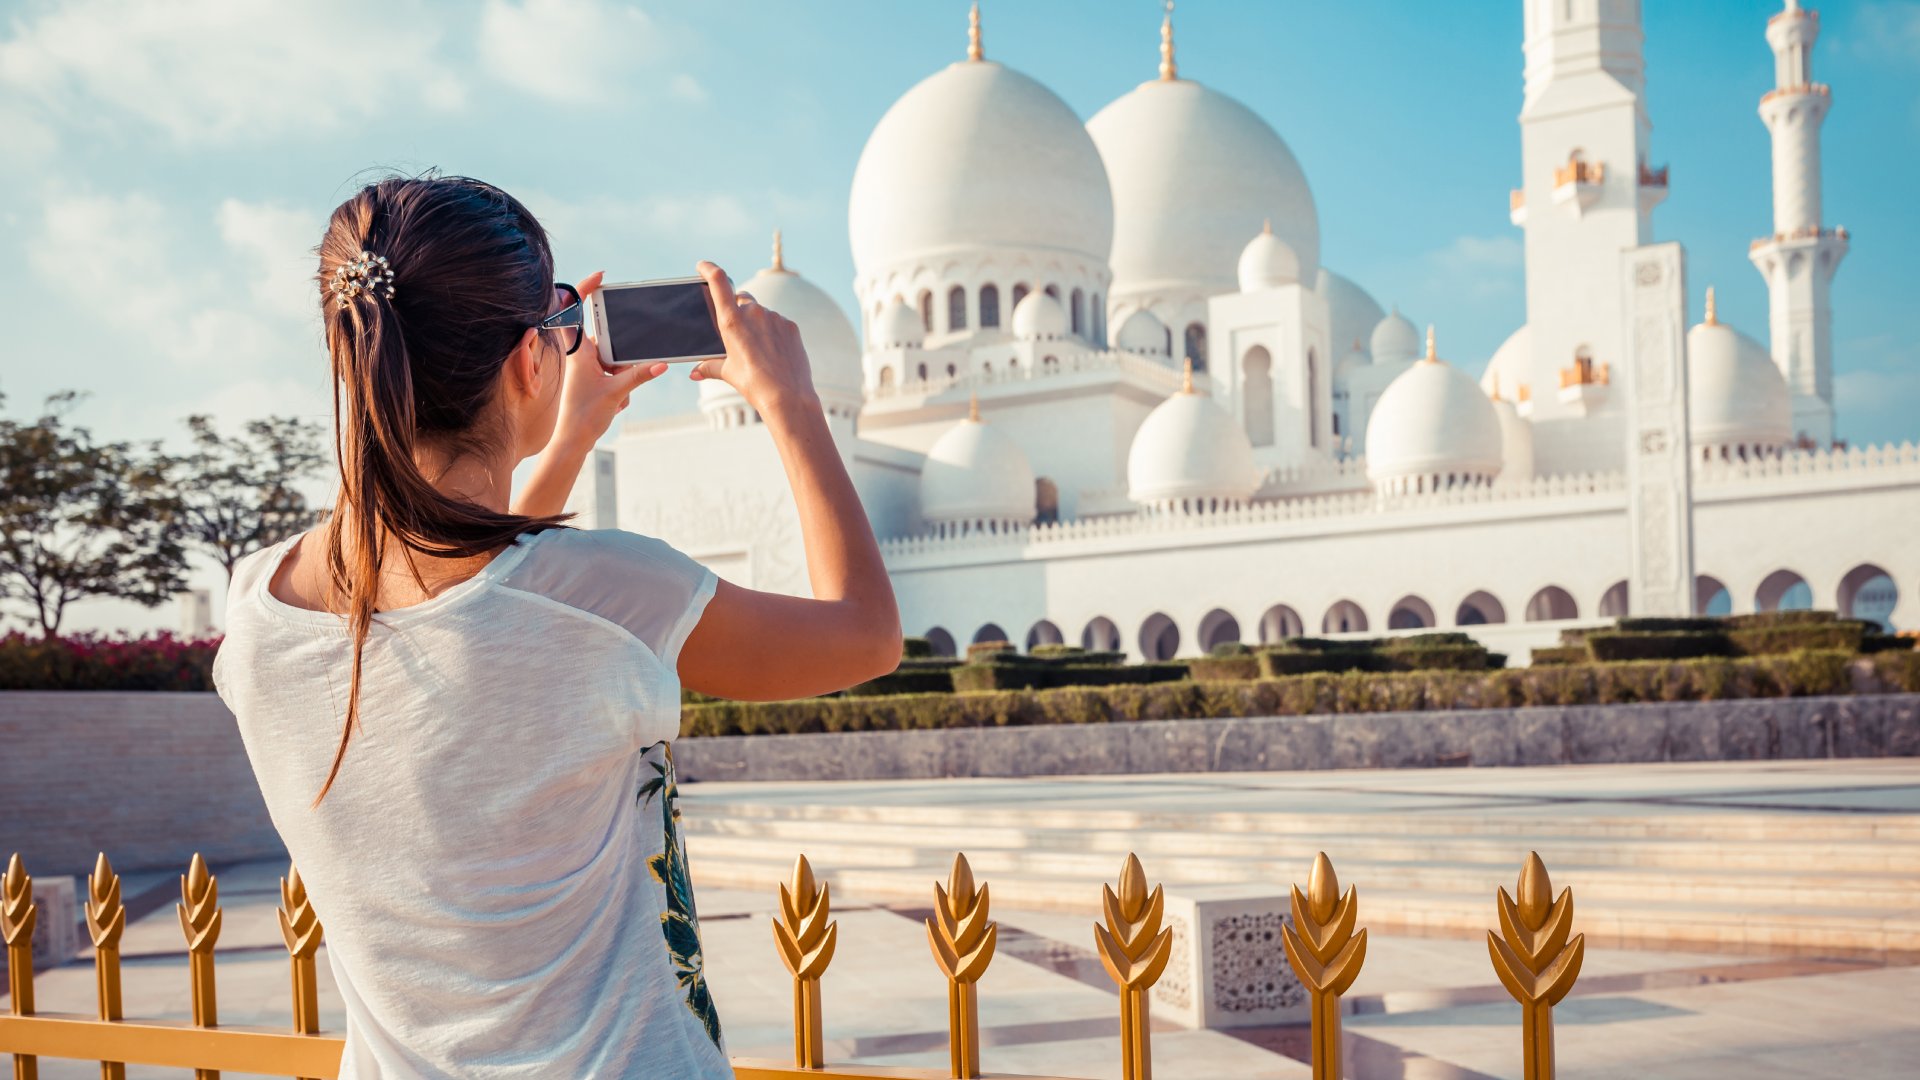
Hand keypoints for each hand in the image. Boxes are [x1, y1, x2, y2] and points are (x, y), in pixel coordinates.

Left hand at [551, 271, 667, 449]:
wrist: (574, 441)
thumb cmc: (583, 417)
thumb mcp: (616, 393)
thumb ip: (640, 375)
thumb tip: (661, 363)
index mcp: (578, 350)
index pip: (574, 311)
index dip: (585, 289)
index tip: (601, 277)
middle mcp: (581, 354)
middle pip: (608, 338)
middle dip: (622, 358)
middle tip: (617, 377)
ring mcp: (588, 365)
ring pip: (615, 358)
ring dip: (622, 376)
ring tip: (614, 396)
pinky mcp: (594, 377)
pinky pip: (616, 371)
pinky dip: (621, 384)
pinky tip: (614, 402)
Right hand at [689, 261, 817, 413]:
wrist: (787, 395)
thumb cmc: (753, 384)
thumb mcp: (728, 373)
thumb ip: (709, 367)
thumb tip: (694, 372)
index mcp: (732, 321)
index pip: (718, 282)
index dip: (709, 269)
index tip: (703, 265)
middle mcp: (753, 313)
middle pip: (742, 299)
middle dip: (737, 308)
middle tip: (737, 329)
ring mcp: (774, 317)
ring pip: (761, 312)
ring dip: (757, 322)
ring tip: (758, 348)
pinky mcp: (790, 326)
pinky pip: (778, 323)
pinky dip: (773, 332)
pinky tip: (774, 351)